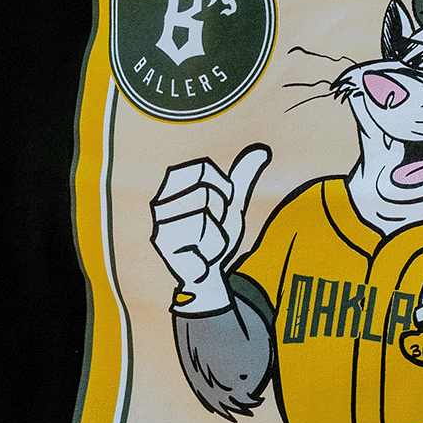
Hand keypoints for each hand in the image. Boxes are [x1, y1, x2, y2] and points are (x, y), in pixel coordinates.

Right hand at [149, 143, 269, 313]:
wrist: (202, 271)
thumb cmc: (215, 230)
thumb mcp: (233, 203)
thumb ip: (243, 176)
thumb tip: (261, 150)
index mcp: (175, 183)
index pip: (203, 170)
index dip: (221, 188)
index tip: (220, 203)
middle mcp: (161, 202)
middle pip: (205, 195)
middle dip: (218, 216)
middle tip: (211, 228)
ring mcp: (161, 226)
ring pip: (203, 224)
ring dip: (215, 240)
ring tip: (205, 245)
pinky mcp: (164, 252)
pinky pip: (198, 251)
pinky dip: (205, 260)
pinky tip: (198, 261)